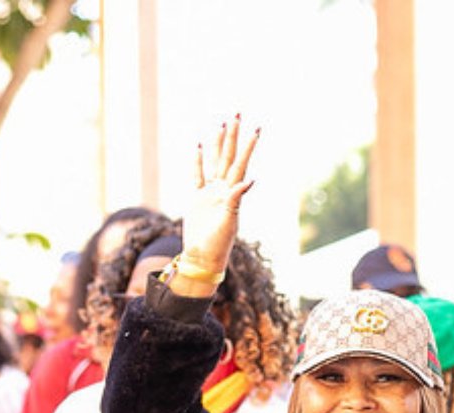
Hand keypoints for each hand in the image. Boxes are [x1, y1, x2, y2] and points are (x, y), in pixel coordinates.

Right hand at [174, 115, 259, 292]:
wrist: (202, 257)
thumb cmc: (218, 244)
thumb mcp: (228, 221)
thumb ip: (236, 199)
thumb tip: (250, 179)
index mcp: (231, 193)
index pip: (240, 164)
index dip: (248, 147)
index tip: (255, 129)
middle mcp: (223, 189)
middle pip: (228, 157)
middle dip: (234, 136)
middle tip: (238, 114)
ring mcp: (210, 193)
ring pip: (214, 162)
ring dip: (218, 144)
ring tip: (222, 124)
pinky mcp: (197, 199)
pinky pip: (197, 175)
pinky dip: (198, 161)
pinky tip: (198, 146)